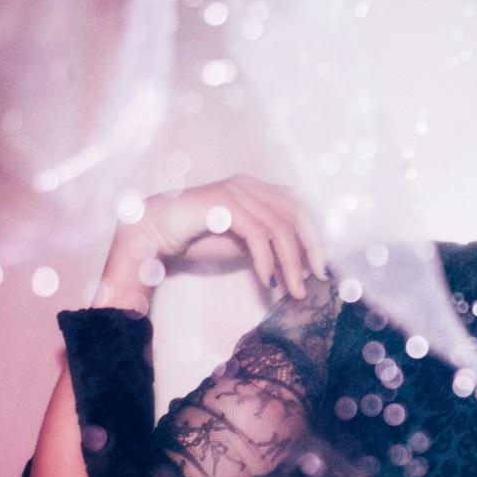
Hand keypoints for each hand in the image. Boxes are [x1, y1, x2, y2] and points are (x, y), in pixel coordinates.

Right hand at [101, 176, 327, 306]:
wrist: (156, 230)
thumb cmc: (198, 236)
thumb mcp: (243, 243)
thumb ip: (269, 247)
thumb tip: (301, 267)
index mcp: (260, 190)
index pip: (300, 211)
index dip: (314, 239)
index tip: (320, 270)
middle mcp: (252, 185)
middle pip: (296, 216)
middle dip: (310, 251)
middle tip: (316, 281)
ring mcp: (238, 191)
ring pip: (279, 228)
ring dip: (290, 264)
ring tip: (292, 291)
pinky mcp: (224, 202)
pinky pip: (257, 234)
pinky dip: (266, 260)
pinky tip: (268, 281)